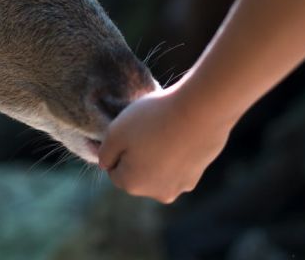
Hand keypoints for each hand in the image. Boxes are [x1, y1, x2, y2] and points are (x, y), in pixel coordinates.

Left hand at [98, 86, 233, 202]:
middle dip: (137, 156)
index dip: (117, 149)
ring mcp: (180, 186)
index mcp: (132, 184)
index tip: (127, 130)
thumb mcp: (115, 131)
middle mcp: (156, 193)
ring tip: (163, 130)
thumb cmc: (152, 120)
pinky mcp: (197, 176)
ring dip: (157, 156)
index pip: (114, 170)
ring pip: (158, 171)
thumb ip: (104, 153)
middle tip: (145, 129)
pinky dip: (176, 154)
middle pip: (137, 174)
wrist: (200, 111)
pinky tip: (179, 135)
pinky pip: (178, 166)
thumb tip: (105, 165)